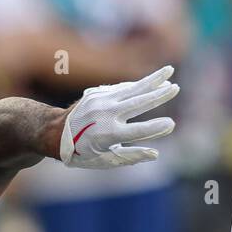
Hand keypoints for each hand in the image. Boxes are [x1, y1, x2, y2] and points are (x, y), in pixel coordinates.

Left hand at [59, 65, 178, 168]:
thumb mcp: (105, 161)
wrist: (55, 132)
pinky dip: (138, 85)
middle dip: (159, 95)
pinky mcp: (98, 93)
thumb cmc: (83, 152)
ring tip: (169, 71)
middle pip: (138, 103)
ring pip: (132, 88)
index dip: (156, 128)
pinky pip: (123, 88)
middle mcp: (105, 115)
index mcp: (108, 135)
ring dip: (152, 79)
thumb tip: (155, 153)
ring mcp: (101, 101)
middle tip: (176, 88)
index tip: (171, 124)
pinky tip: (153, 82)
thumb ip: (130, 157)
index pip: (138, 131)